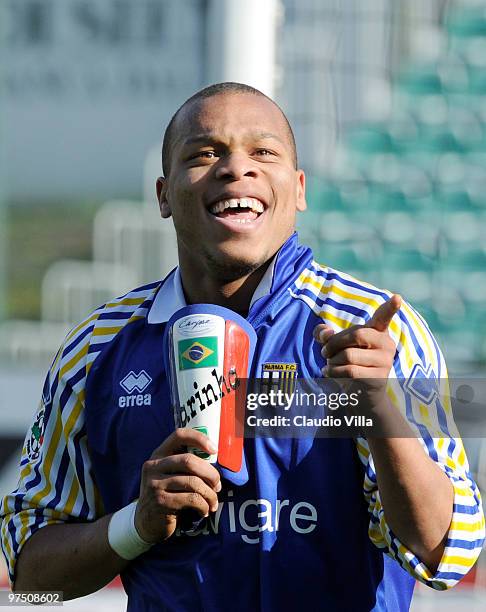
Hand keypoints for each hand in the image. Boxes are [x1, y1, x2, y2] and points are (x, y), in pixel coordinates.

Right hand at [134, 428, 221, 542]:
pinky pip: (191, 499)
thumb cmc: (168, 494)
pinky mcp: (160, 502)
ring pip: (193, 482)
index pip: (179, 435)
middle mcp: (154, 466)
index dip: (199, 438)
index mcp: (159, 454)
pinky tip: (204, 511)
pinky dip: (203, 506)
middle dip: (210, 473)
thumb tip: (217, 460)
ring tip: (213, 502)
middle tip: (218, 485)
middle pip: (189, 461)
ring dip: (209, 494)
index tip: (215, 449)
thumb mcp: (170, 474)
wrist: (146, 522)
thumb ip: (185, 464)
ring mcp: (154, 484)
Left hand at [313, 295, 401, 405]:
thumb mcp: (335, 344)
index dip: (390, 307)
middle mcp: (386, 344)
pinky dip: (334, 372)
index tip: (397, 298)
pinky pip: (350, 372)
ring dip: (331, 361)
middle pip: (356, 334)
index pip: (384, 316)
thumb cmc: (346, 361)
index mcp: (377, 331)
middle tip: (323, 352)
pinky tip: (329, 373)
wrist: (359, 392)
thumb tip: (325, 334)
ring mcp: (385, 362)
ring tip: (329, 364)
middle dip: (334, 343)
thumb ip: (325, 334)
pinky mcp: (379, 378)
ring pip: (349, 355)